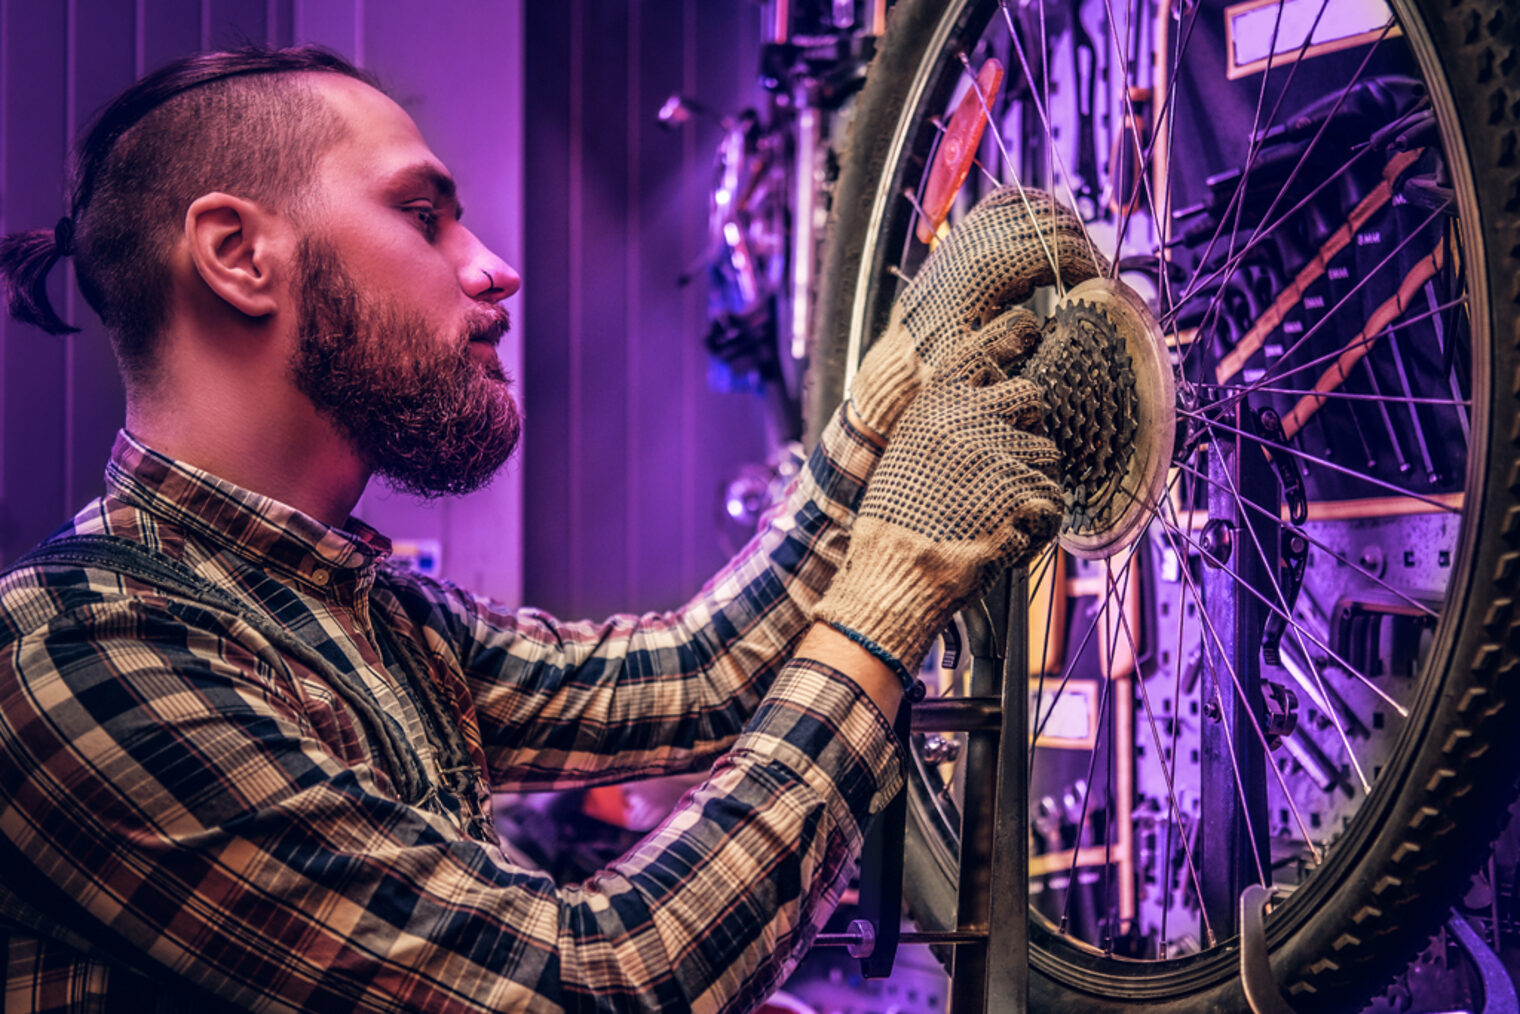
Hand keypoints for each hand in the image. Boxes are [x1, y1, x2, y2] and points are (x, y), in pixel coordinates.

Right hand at [815, 345, 1063, 683]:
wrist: (896, 572)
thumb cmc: (897, 520)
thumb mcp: (908, 451)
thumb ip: (946, 421)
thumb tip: (990, 405)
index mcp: (936, 404)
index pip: (985, 349)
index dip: (1013, 337)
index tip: (1029, 330)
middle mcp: (971, 418)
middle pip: (1032, 397)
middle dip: (1028, 429)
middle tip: (1004, 465)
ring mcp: (1002, 452)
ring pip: (1048, 454)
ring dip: (1033, 483)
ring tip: (994, 512)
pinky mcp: (1025, 491)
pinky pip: (1053, 501)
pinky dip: (1037, 523)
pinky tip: (1004, 535)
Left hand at [848, 187, 1104, 440]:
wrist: (899, 365)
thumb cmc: (938, 373)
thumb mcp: (984, 364)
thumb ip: (1025, 336)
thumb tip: (1067, 311)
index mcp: (982, 270)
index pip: (1056, 245)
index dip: (1089, 264)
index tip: (1103, 290)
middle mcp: (973, 243)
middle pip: (1050, 219)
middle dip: (1081, 245)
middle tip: (1096, 278)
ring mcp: (965, 234)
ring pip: (1031, 203)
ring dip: (1061, 227)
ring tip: (1076, 263)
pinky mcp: (961, 235)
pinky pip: (1007, 204)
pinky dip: (1036, 217)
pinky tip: (1047, 247)